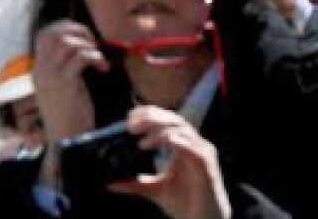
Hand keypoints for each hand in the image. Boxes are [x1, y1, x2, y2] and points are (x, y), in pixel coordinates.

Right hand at [32, 20, 106, 142]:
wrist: (68, 141)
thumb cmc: (70, 116)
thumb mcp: (62, 88)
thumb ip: (64, 68)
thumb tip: (81, 45)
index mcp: (38, 70)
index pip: (45, 34)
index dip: (65, 26)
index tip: (83, 36)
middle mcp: (41, 70)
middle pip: (56, 33)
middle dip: (79, 31)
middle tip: (94, 44)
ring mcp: (51, 76)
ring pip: (69, 42)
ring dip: (89, 46)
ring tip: (99, 60)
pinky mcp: (65, 83)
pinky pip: (81, 57)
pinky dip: (96, 58)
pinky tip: (103, 70)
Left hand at [109, 107, 230, 218]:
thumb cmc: (184, 203)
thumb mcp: (154, 190)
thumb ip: (135, 184)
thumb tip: (110, 183)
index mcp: (182, 145)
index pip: (166, 119)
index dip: (149, 113)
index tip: (129, 117)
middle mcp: (193, 144)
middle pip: (174, 119)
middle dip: (152, 118)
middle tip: (132, 126)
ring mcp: (201, 152)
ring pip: (182, 130)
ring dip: (161, 131)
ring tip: (142, 143)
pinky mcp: (207, 165)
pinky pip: (193, 148)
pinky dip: (177, 143)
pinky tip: (165, 143)